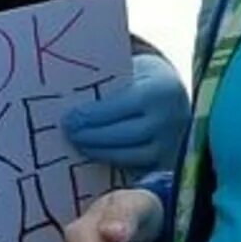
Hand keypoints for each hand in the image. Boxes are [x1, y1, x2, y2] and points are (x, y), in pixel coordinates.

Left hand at [62, 52, 189, 174]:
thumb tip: (66, 95)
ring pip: (130, 156)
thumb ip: (106, 83)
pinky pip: (138, 170)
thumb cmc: (141, 78)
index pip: (121, 106)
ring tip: (79, 146)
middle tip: (69, 133)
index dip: (91, 115)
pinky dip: (114, 165)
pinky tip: (95, 158)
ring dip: (99, 153)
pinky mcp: (168, 163)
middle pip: (124, 135)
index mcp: (160, 90)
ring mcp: (172, 145)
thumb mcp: (129, 71)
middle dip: (92, 137)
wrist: (174, 93)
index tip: (68, 119)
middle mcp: (171, 119)